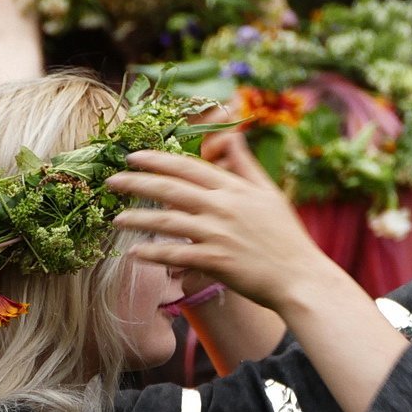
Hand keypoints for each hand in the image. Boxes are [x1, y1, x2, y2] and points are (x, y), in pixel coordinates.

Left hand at [106, 135, 335, 309]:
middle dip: (136, 182)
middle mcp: (223, 207)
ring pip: (167, 221)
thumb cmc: (287, 237)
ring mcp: (218, 234)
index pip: (188, 166)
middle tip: (111, 181)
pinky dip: (153, 254)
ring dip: (138, 219)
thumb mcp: (269, 194)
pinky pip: (176, 255)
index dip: (157, 159)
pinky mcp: (216, 261)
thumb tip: (233, 134)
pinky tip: (134, 253)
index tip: (133, 156)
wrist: (301, 277)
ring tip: (117, 220)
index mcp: (234, 188)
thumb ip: (245, 165)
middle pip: (170, 188)